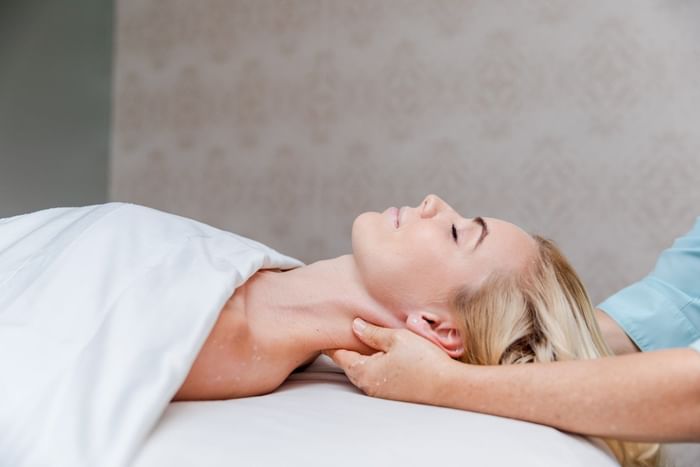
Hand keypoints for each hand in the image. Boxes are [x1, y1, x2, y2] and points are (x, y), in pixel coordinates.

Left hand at [324, 318, 454, 403]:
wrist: (450, 386)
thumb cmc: (424, 362)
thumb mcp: (396, 338)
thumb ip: (372, 333)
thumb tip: (354, 326)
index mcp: (364, 372)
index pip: (338, 355)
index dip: (330, 342)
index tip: (324, 331)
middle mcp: (368, 386)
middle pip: (349, 364)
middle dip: (346, 348)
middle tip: (342, 332)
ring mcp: (380, 393)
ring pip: (363, 371)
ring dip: (361, 357)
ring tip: (365, 340)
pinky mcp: (393, 395)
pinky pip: (376, 377)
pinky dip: (374, 365)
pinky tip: (385, 355)